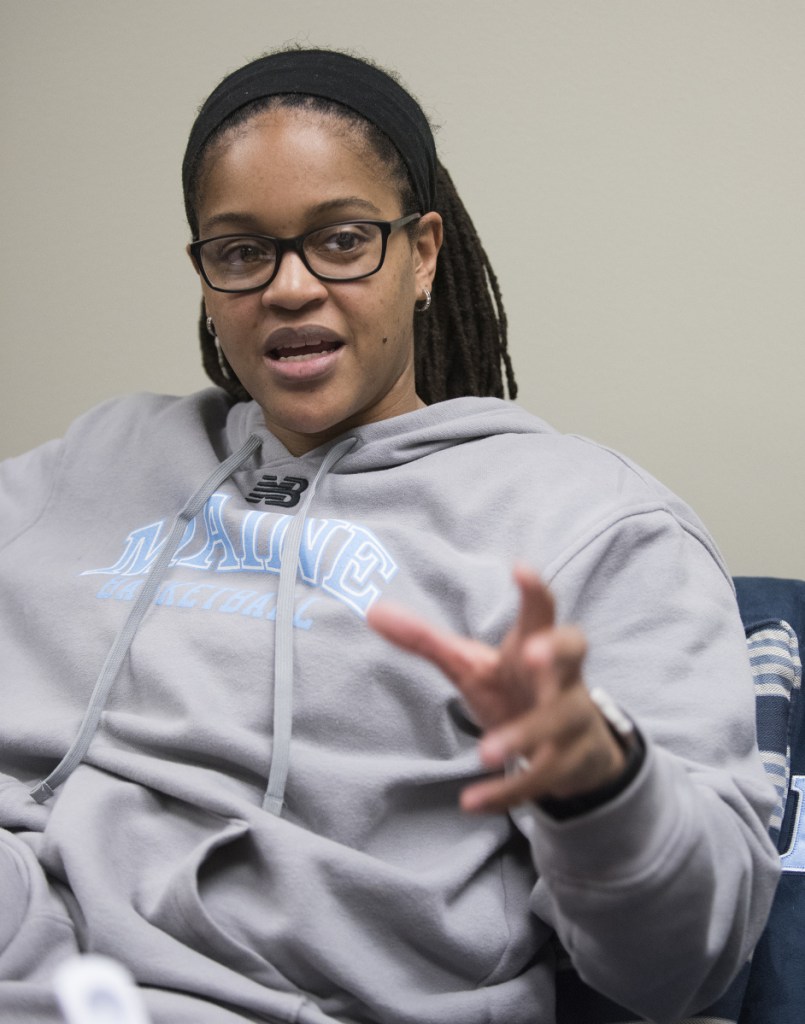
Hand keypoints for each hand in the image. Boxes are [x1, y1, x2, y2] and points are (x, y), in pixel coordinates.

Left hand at [366, 565, 626, 812]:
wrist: (573, 746)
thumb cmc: (514, 688)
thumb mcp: (470, 664)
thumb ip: (424, 640)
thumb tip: (372, 611)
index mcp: (534, 644)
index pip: (541, 612)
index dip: (534, 591)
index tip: (520, 568)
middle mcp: (560, 676)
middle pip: (573, 653)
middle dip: (556, 651)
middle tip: (531, 654)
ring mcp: (569, 720)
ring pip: (556, 723)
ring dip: (523, 736)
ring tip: (485, 752)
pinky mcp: (566, 763)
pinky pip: (540, 779)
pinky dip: (506, 792)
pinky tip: (470, 802)